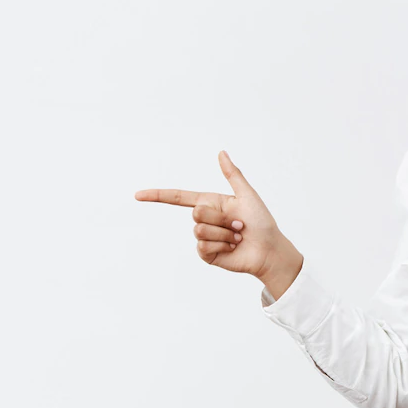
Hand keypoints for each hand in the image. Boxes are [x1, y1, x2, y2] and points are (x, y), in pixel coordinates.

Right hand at [134, 150, 292, 278]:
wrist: (268, 250)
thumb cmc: (262, 222)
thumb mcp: (247, 195)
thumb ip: (232, 174)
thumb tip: (221, 152)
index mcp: (211, 202)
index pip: (178, 198)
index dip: (157, 196)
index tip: (138, 195)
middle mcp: (205, 219)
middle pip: (197, 213)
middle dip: (220, 218)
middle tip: (239, 224)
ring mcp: (204, 238)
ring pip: (200, 230)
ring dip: (224, 233)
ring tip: (237, 236)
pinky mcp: (206, 254)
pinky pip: (204, 247)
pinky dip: (222, 246)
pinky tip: (233, 248)